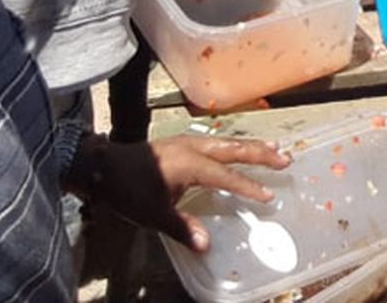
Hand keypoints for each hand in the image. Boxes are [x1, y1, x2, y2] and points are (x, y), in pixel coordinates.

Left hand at [80, 135, 290, 251]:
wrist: (101, 166)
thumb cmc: (127, 189)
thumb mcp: (153, 214)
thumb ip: (182, 228)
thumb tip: (207, 246)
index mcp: (190, 163)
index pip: (227, 176)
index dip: (248, 186)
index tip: (268, 196)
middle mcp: (194, 148)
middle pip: (234, 148)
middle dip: (260, 154)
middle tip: (285, 159)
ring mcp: (187, 142)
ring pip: (227, 141)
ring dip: (250, 145)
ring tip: (273, 148)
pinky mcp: (181, 143)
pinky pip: (216, 141)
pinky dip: (234, 144)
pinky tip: (238, 148)